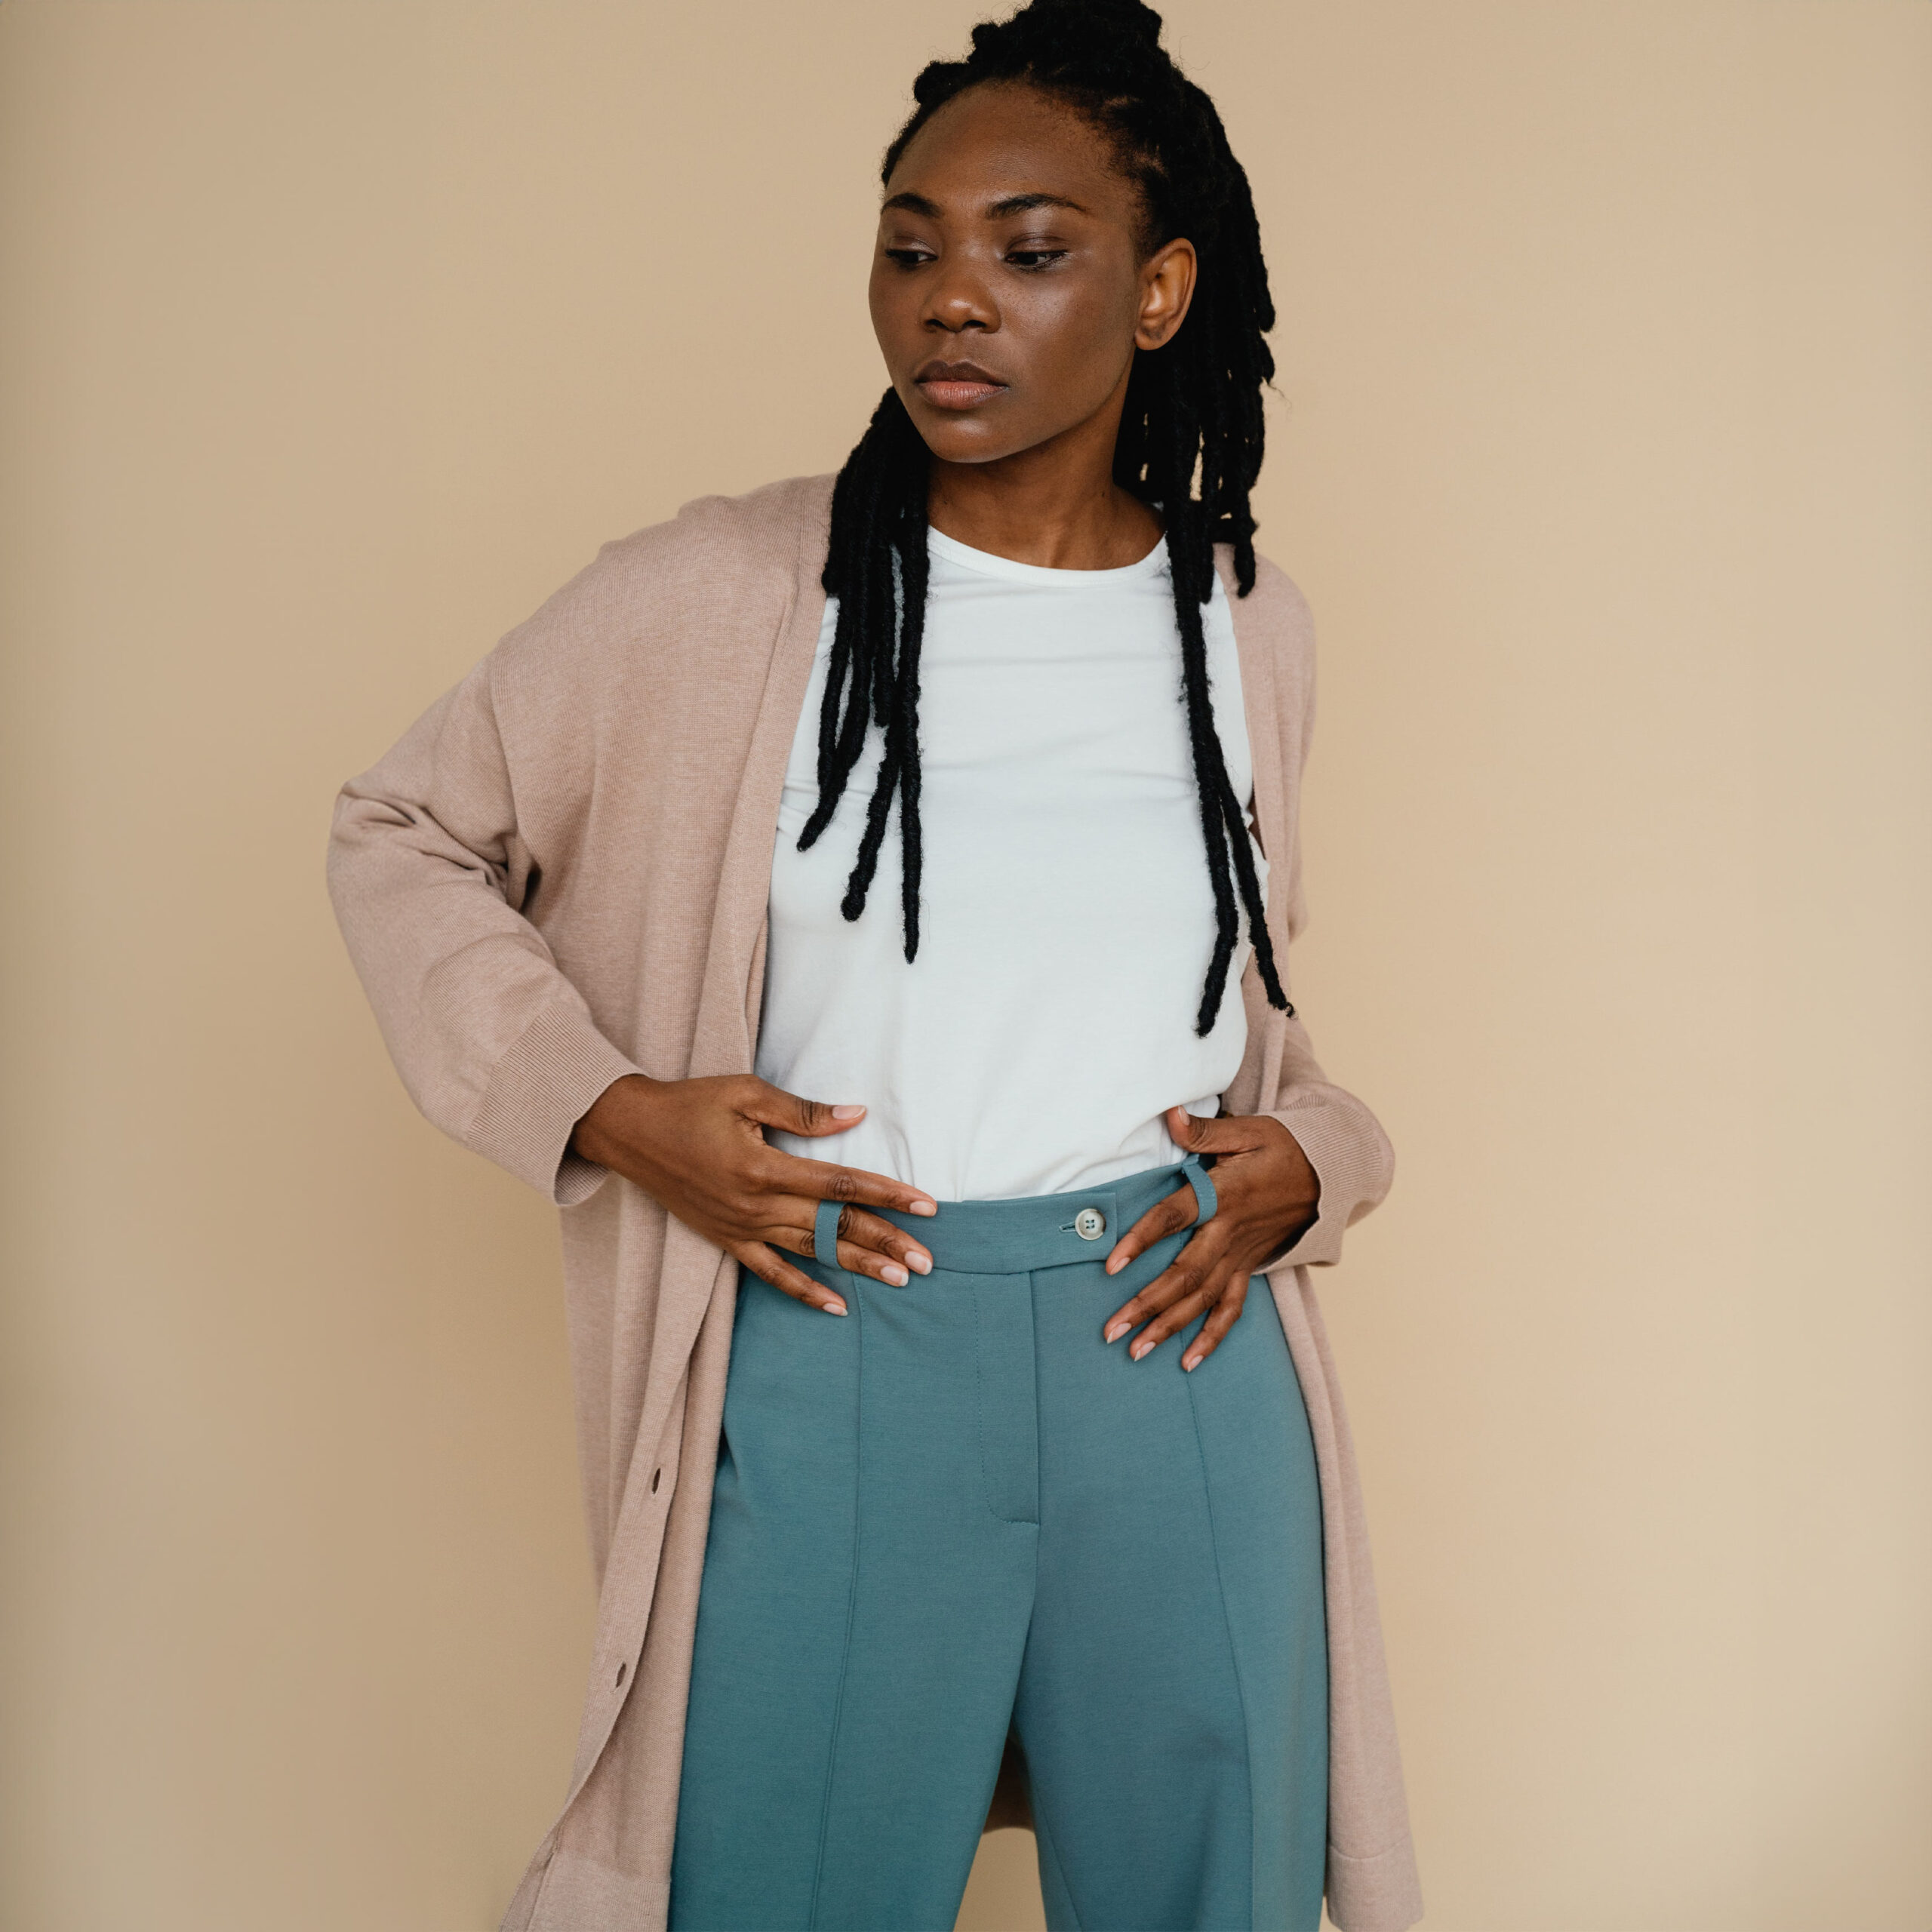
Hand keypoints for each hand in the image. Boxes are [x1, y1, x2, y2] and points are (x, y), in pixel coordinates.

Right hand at [569, 1074, 935, 1315]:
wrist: (630, 1131)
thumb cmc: (689, 1104)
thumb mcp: (745, 1094)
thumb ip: (802, 1112)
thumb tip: (856, 1115)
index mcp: (765, 1166)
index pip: (841, 1185)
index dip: (888, 1195)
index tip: (926, 1206)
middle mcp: (757, 1204)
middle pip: (834, 1226)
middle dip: (885, 1242)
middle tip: (927, 1261)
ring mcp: (741, 1227)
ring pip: (811, 1253)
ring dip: (857, 1267)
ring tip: (899, 1280)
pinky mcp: (727, 1240)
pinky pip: (770, 1273)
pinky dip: (803, 1291)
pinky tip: (835, 1306)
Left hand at [1100, 1105, 1318, 1370]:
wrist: (1329, 1174)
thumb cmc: (1283, 1147)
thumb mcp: (1248, 1130)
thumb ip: (1205, 1130)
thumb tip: (1170, 1114)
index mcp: (1224, 1195)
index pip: (1175, 1218)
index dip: (1142, 1240)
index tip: (1111, 1264)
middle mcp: (1230, 1232)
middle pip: (1185, 1274)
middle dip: (1147, 1304)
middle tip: (1111, 1330)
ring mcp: (1241, 1254)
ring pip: (1204, 1298)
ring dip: (1170, 1327)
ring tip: (1136, 1350)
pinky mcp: (1250, 1266)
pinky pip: (1232, 1308)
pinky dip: (1212, 1336)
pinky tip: (1188, 1361)